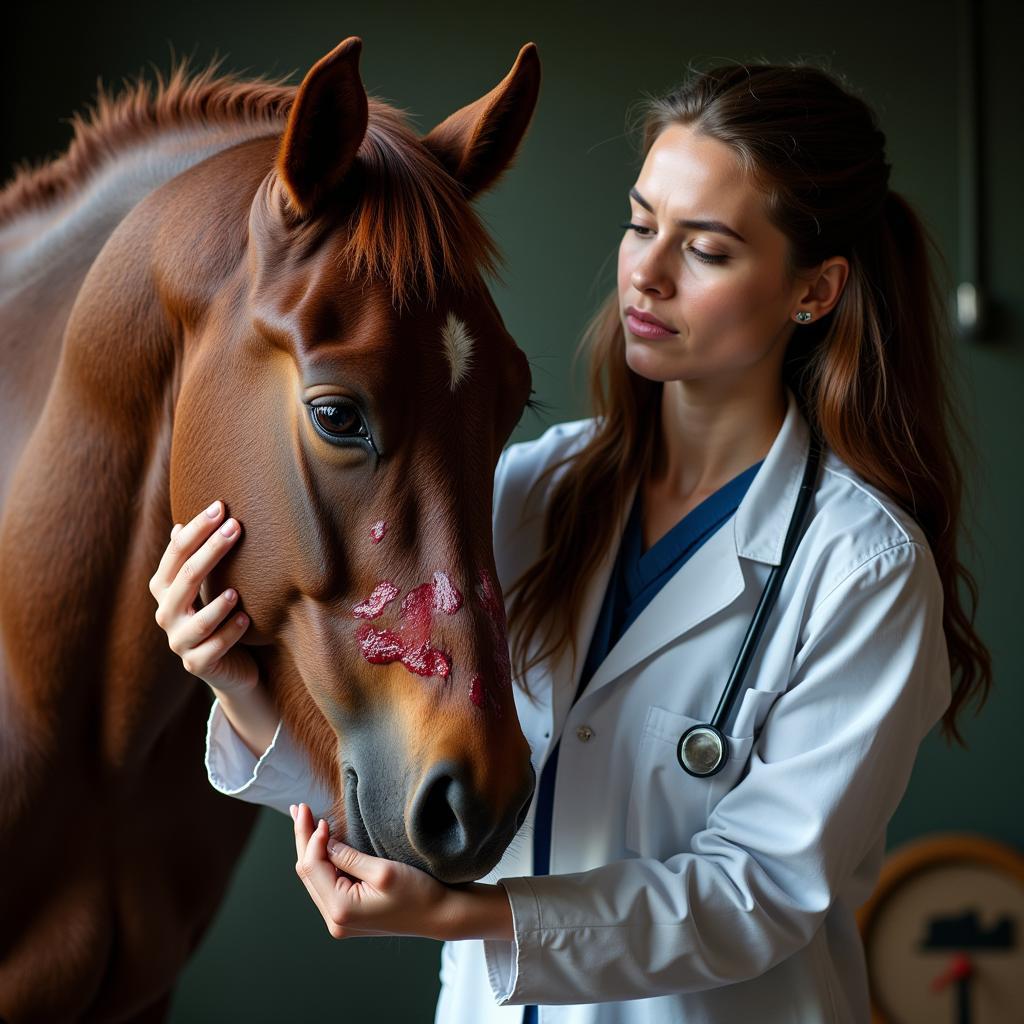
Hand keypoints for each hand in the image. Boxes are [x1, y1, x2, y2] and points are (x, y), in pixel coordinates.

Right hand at [149, 499, 257, 695]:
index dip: (196, 529)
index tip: (220, 506)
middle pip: (186, 579)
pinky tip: (246, 620)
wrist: (229, 665)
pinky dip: (229, 634)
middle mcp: (167, 614)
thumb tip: (179, 524)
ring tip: (236, 592)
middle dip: (210, 551)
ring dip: (217, 606)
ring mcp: (180, 642)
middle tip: (235, 527)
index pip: (176, 553)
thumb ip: (192, 560)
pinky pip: (213, 650)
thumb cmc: (218, 616)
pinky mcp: (197, 665)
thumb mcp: (206, 586)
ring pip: (197, 622)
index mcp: (166, 589)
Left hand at [290, 803, 452, 940]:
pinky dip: (322, 862)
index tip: (320, 815)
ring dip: (310, 849)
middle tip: (299, 809)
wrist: (440, 915)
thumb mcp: (383, 870)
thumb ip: (348, 856)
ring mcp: (341, 920)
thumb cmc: (419, 894)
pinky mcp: (349, 915)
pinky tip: (320, 844)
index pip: (312, 867)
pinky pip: (326, 884)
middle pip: (308, 872)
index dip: (312, 838)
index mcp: (341, 909)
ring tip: (304, 822)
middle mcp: (335, 919)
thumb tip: (323, 840)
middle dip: (303, 839)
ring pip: (314, 878)